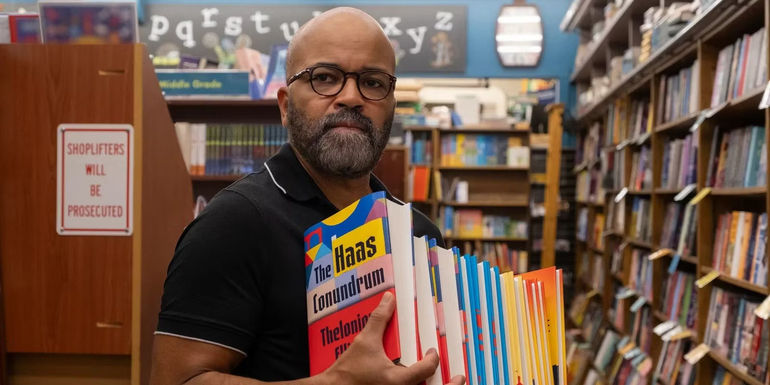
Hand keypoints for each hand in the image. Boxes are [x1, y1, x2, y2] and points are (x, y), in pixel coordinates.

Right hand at [322, 292, 464, 384]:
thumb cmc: (348, 372)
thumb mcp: (364, 342)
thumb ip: (379, 320)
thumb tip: (389, 299)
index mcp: (398, 380)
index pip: (426, 369)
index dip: (433, 358)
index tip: (433, 352)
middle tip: (461, 377)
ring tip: (451, 384)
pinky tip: (424, 384)